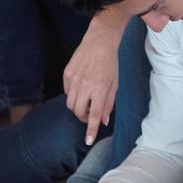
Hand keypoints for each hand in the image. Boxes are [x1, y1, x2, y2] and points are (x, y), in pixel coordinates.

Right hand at [63, 15, 123, 143]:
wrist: (99, 41)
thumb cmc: (110, 63)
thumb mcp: (115, 84)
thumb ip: (109, 103)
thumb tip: (103, 121)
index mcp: (100, 89)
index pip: (94, 115)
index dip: (91, 129)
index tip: (88, 140)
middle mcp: (86, 85)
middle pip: (78, 112)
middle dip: (83, 118)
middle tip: (90, 114)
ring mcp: (74, 79)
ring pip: (70, 104)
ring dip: (77, 107)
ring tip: (85, 101)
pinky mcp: (67, 74)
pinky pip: (66, 92)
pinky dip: (73, 95)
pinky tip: (81, 87)